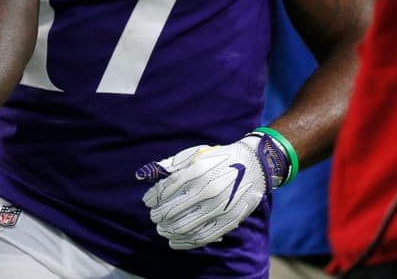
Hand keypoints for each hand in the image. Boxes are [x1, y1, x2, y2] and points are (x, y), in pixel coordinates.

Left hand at [138, 132, 288, 249]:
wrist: (255, 165)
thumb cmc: (218, 158)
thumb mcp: (194, 155)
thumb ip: (169, 165)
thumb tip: (141, 175)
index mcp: (197, 171)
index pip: (166, 190)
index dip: (153, 197)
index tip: (147, 201)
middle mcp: (208, 190)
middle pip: (173, 210)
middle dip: (159, 215)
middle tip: (154, 216)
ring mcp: (219, 207)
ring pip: (185, 226)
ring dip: (169, 230)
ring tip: (162, 228)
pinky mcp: (229, 220)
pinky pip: (203, 237)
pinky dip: (185, 242)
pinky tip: (174, 241)